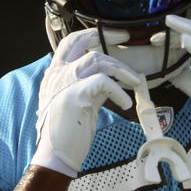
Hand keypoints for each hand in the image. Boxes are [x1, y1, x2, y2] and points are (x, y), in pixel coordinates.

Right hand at [31, 28, 140, 176]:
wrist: (55, 155)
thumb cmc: (67, 132)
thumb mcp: (79, 102)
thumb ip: (92, 87)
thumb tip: (112, 79)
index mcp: (54, 75)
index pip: (69, 43)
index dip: (89, 35)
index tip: (108, 35)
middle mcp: (57, 75)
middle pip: (80, 42)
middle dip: (104, 36)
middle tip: (125, 37)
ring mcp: (65, 83)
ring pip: (97, 60)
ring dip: (121, 69)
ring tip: (135, 81)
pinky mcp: (76, 95)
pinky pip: (104, 82)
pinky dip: (120, 91)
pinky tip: (126, 103)